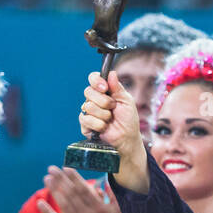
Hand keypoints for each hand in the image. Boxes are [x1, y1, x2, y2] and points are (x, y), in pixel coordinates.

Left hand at [40, 166, 117, 212]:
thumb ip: (114, 198)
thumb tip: (106, 180)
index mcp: (101, 210)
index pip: (85, 190)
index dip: (74, 178)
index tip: (66, 167)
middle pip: (72, 194)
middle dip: (61, 180)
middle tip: (51, 169)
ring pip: (64, 204)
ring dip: (54, 190)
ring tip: (46, 179)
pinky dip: (47, 211)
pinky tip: (40, 202)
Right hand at [79, 70, 147, 191]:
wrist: (127, 139)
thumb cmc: (128, 120)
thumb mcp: (127, 101)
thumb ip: (118, 87)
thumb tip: (111, 73)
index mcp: (104, 91)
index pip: (93, 78)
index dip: (96, 81)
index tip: (105, 88)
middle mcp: (94, 100)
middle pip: (88, 91)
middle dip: (104, 101)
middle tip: (112, 108)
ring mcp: (88, 112)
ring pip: (88, 106)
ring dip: (103, 115)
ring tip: (110, 120)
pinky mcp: (85, 124)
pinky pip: (86, 119)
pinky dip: (99, 124)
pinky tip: (104, 127)